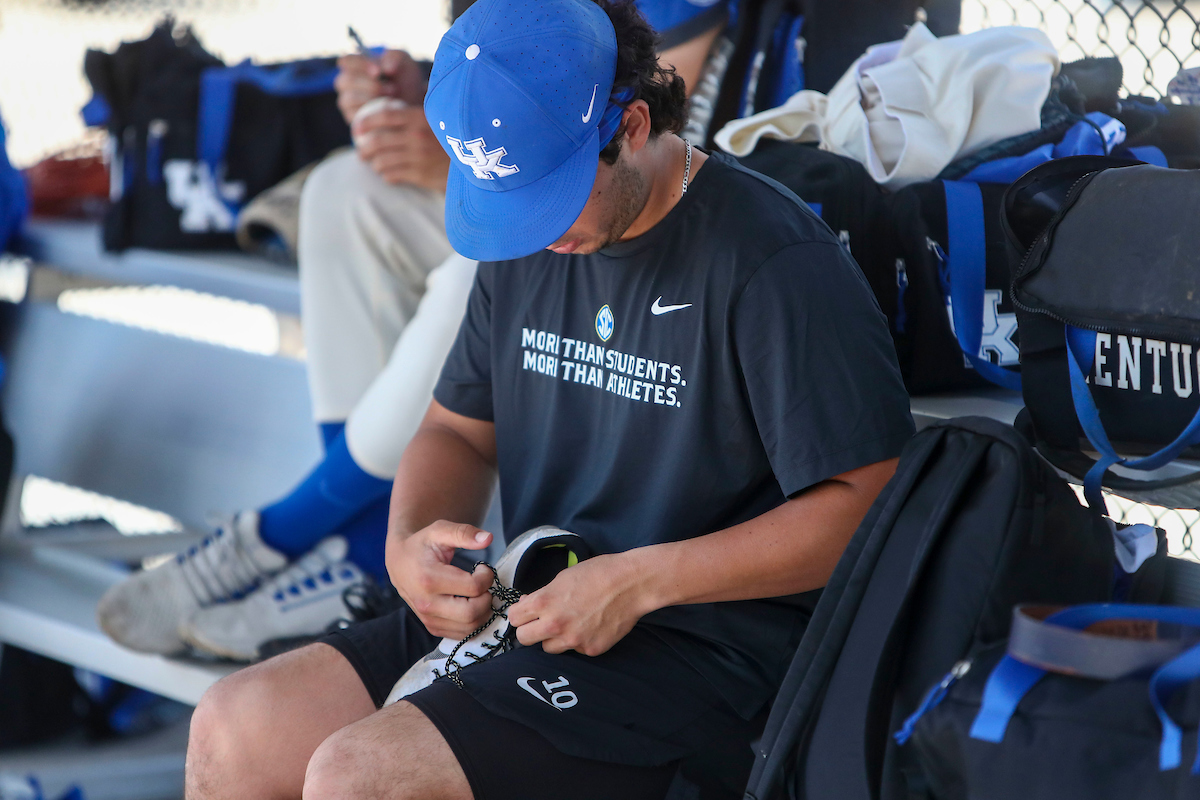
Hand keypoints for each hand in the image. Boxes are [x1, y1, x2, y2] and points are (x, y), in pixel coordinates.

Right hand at [335, 49, 424, 123]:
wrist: (414, 104)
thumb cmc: (405, 81)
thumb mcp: (405, 63)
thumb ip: (394, 58)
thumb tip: (386, 68)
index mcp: (355, 66)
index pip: (346, 61)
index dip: (359, 65)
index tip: (378, 71)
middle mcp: (348, 84)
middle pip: (344, 81)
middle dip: (369, 84)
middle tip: (391, 88)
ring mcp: (349, 103)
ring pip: (347, 99)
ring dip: (370, 98)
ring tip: (392, 98)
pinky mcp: (355, 120)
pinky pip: (355, 117)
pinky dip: (371, 113)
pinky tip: (387, 110)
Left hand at [352, 105, 450, 189]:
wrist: (475, 161)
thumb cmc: (451, 136)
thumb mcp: (436, 117)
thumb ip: (414, 111)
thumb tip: (387, 104)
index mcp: (420, 117)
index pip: (385, 115)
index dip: (367, 120)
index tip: (357, 127)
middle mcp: (417, 136)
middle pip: (378, 141)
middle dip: (364, 147)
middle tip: (361, 150)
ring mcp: (418, 157)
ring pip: (382, 160)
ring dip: (373, 163)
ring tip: (372, 163)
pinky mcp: (421, 175)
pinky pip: (392, 175)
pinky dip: (385, 174)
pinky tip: (387, 173)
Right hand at [388, 520, 495, 638]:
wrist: (399, 562)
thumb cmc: (421, 545)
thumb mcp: (440, 531)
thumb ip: (464, 533)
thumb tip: (488, 538)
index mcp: (429, 579)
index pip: (473, 587)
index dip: (486, 576)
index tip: (482, 568)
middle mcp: (427, 603)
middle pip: (473, 613)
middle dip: (487, 597)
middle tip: (482, 583)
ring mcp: (428, 618)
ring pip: (470, 627)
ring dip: (483, 610)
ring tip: (477, 593)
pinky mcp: (432, 627)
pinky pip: (461, 634)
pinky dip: (473, 621)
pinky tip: (470, 603)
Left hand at [508, 554, 650, 656]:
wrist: (631, 584)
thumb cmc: (598, 573)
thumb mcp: (562, 577)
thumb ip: (543, 595)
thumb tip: (528, 605)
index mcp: (544, 603)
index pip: (514, 618)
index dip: (520, 614)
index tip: (526, 613)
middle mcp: (555, 625)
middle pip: (524, 639)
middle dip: (530, 630)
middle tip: (542, 623)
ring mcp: (573, 640)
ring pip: (548, 648)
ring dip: (554, 638)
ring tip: (570, 624)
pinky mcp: (590, 650)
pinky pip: (575, 650)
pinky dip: (579, 641)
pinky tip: (591, 626)